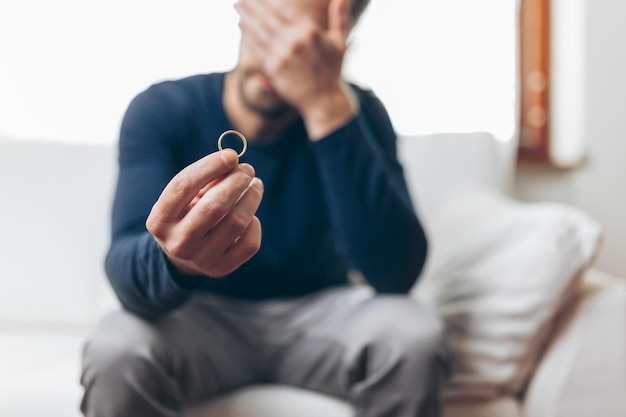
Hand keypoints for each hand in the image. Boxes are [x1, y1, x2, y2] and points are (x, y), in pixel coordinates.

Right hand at [146, 150, 262, 276]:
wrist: (184, 255)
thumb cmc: (187, 214)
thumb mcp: (186, 197)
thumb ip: (205, 179)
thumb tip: (234, 162)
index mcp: (159, 220)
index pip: (183, 186)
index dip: (210, 166)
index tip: (231, 155)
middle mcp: (177, 243)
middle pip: (214, 206)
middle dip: (236, 182)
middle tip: (248, 170)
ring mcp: (200, 259)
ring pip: (237, 223)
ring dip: (251, 198)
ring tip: (255, 186)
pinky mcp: (222, 268)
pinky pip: (249, 243)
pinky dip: (254, 224)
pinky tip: (250, 215)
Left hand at [235, 0, 356, 138]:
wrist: (324, 100)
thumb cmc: (332, 70)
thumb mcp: (339, 42)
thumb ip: (340, 16)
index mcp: (310, 31)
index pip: (284, 9)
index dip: (269, 1)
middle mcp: (295, 40)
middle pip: (269, 17)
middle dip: (253, 5)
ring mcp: (283, 54)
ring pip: (260, 30)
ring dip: (246, 16)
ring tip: (237, 6)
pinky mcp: (274, 68)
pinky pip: (258, 47)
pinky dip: (248, 34)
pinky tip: (240, 24)